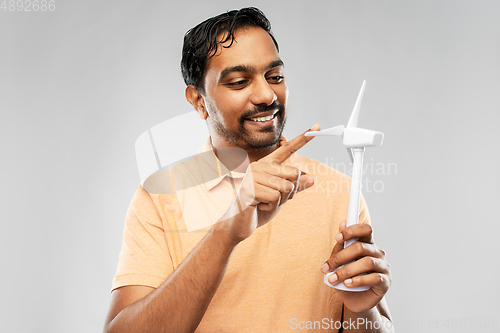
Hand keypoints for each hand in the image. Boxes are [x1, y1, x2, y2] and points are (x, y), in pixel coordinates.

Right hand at [221, 124, 319, 242]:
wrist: (239, 224)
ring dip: (280, 201)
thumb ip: (295, 187)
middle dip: (290, 192)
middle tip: (274, 198)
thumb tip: (312, 178)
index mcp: (268, 164)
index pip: (288, 149)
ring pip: (286, 187)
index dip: (303, 138)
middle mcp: (259, 165)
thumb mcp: (282, 197)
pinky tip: (259, 205)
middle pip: (294, 173)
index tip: (317, 126)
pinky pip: (275, 197)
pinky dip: (271, 206)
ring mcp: (252, 176)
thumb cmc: (260, 207)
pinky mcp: (249, 188)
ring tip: (264, 202)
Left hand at [321, 220, 390, 312]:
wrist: (355, 301)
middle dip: (340, 257)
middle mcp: (378, 253)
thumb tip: (342, 223)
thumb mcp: (340, 262)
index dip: (352, 230)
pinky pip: (373, 278)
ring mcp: (383, 267)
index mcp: (367, 244)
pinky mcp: (385, 282)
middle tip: (326, 268)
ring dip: (346, 271)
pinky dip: (357, 280)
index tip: (337, 237)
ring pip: (367, 262)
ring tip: (333, 278)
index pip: (365, 230)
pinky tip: (347, 284)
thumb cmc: (347, 277)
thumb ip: (341, 246)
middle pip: (361, 247)